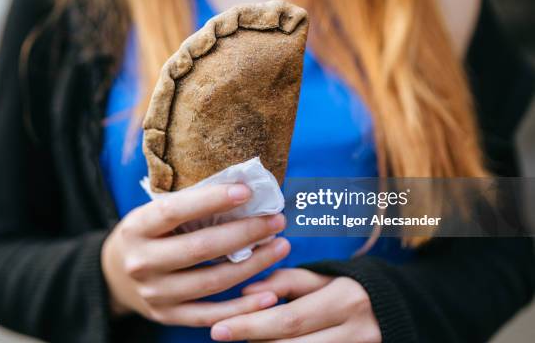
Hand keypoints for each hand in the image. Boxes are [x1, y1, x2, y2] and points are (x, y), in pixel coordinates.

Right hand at [101, 184, 290, 326]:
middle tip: (276, 220)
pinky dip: (243, 308)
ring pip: (212, 282)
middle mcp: (142, 262)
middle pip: (201, 248)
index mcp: (136, 228)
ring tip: (280, 246)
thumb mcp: (153, 214)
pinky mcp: (167, 316)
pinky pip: (211, 314)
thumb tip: (242, 192)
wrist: (115, 276)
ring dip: (253, 265)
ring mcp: (155, 294)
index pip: (175, 211)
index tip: (246, 191)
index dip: (212, 200)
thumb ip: (188, 206)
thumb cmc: (147, 234)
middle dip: (245, 233)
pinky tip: (270, 295)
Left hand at [210, 268, 380, 342]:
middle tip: (224, 334)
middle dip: (255, 341)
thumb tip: (246, 293)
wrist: (395, 310)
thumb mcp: (321, 277)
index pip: (290, 319)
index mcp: (345, 300)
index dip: (252, 325)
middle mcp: (355, 331)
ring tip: (251, 338)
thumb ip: (285, 282)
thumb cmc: (348, 288)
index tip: (218, 329)